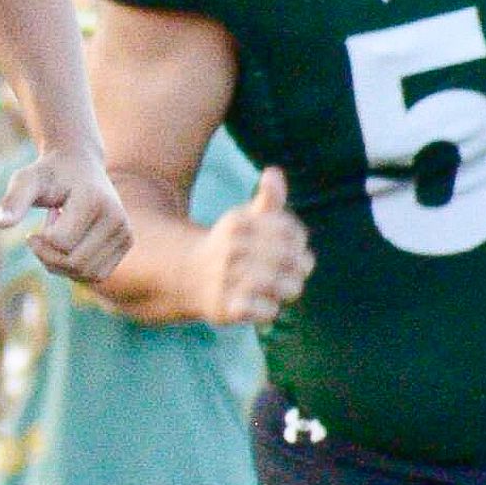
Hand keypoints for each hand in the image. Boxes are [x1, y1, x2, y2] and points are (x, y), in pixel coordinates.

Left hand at [0, 146, 130, 286]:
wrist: (79, 164)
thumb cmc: (49, 173)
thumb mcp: (26, 180)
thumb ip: (14, 201)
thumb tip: (0, 225)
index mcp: (95, 201)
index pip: (60, 243)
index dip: (40, 239)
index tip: (42, 218)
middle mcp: (117, 219)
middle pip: (74, 264)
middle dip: (48, 256)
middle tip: (42, 233)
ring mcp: (125, 232)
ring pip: (86, 274)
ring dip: (61, 264)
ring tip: (59, 235)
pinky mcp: (126, 243)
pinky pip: (96, 275)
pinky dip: (75, 269)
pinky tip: (70, 245)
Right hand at [198, 166, 313, 326]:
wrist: (186, 274)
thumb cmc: (229, 245)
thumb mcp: (246, 219)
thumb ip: (268, 200)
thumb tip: (273, 172)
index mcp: (239, 223)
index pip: (291, 232)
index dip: (299, 241)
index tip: (294, 247)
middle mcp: (230, 249)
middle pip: (291, 260)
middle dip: (298, 268)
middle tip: (294, 272)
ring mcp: (225, 279)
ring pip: (282, 287)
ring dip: (288, 289)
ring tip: (282, 289)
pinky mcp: (224, 307)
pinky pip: (264, 311)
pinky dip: (269, 310)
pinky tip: (262, 304)